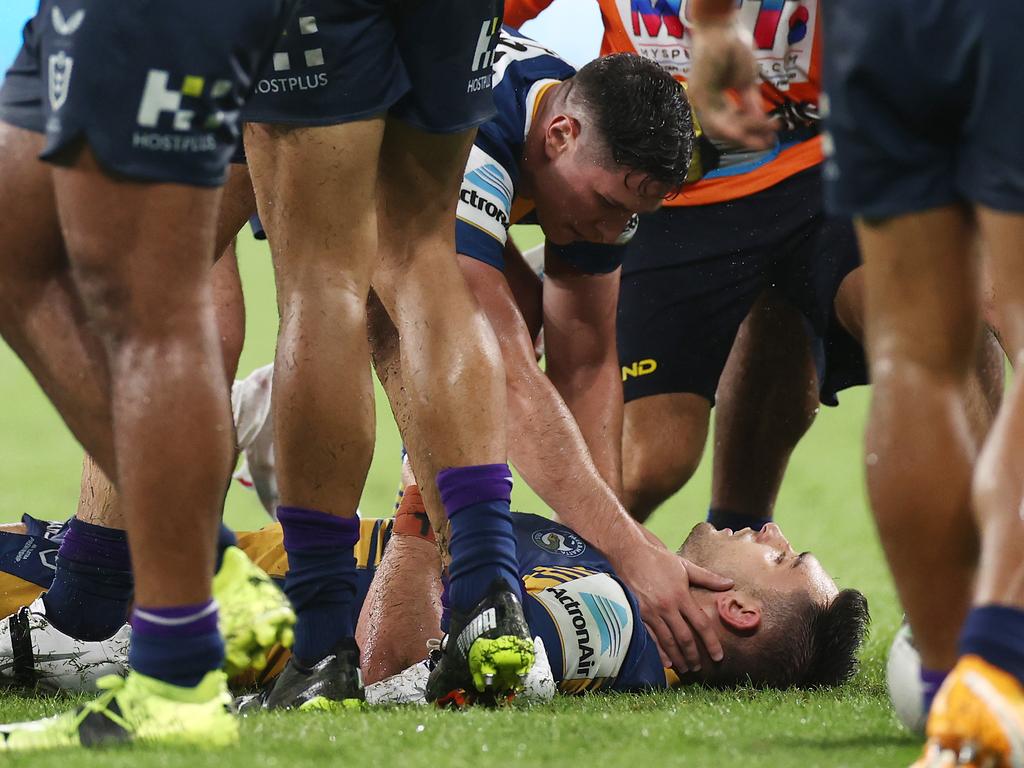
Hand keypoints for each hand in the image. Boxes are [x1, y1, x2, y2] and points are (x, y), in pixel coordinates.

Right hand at [614, 540, 732, 672]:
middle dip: (694, 656)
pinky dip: (659, 651)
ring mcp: (651, 612)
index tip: (718, 656)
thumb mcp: (685, 566)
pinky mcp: (638, 614)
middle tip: (700, 668)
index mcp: (681, 595)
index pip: (701, 624)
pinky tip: (667, 662)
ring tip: (686, 669)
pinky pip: (651, 637)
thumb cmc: (658, 559)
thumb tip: (729, 584)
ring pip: (668, 641)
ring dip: (678, 658)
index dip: (711, 642)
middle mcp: (667, 606)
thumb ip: (707, 577)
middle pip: (684, 637)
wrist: (629, 553)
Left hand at [688, 19, 776, 149]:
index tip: (769, 138)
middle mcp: (705, 103)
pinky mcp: (700, 95)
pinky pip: (717, 120)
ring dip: (746, 134)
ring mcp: (700, 100)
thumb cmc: (733, 48)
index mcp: (715, 100)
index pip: (732, 123)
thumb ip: (751, 103)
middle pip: (726, 130)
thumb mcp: (747, 82)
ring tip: (766, 135)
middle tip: (768, 143)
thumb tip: (761, 122)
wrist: (722, 26)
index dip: (750, 132)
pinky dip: (736, 128)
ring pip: (722, 129)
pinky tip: (753, 129)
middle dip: (749, 137)